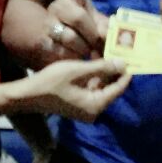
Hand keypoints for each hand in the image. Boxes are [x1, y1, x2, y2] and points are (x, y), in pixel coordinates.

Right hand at [15, 57, 130, 122]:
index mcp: (96, 105)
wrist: (28, 95)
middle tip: (120, 52)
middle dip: (114, 70)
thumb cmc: (52, 82)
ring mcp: (86, 108)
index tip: (133, 58)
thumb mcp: (78, 70)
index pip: (118, 88)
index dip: (126, 73)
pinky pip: (92, 89)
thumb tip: (123, 63)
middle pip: (111, 88)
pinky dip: (94, 76)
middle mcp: (94, 110)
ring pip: (101, 87)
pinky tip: (93, 60)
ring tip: (106, 52)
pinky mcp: (79, 104)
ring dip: (103, 71)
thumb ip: (102, 67)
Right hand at [44, 0, 108, 58]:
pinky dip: (72, 60)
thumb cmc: (82, 35)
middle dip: (91, 35)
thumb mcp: (95, 26)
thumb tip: (106, 35)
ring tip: (84, 53)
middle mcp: (59, 5)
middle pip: (79, 17)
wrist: (52, 48)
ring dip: (83, 51)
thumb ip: (105, 27)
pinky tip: (71, 57)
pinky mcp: (41, 39)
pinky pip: (61, 51)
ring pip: (71, 38)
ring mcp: (48, 21)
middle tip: (96, 45)